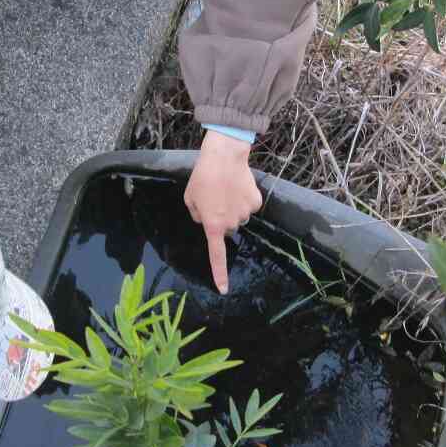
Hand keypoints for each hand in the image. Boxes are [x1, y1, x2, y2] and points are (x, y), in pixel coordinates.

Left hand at [184, 130, 261, 293]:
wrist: (224, 156)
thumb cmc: (202, 176)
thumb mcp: (190, 198)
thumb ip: (197, 214)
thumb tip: (205, 219)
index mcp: (213, 225)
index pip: (217, 255)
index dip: (220, 274)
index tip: (225, 290)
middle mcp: (232, 223)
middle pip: (228, 228)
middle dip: (222, 218)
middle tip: (215, 198)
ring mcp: (246, 213)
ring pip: (239, 216)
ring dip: (233, 208)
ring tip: (226, 189)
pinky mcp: (256, 202)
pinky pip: (250, 205)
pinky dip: (244, 198)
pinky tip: (238, 185)